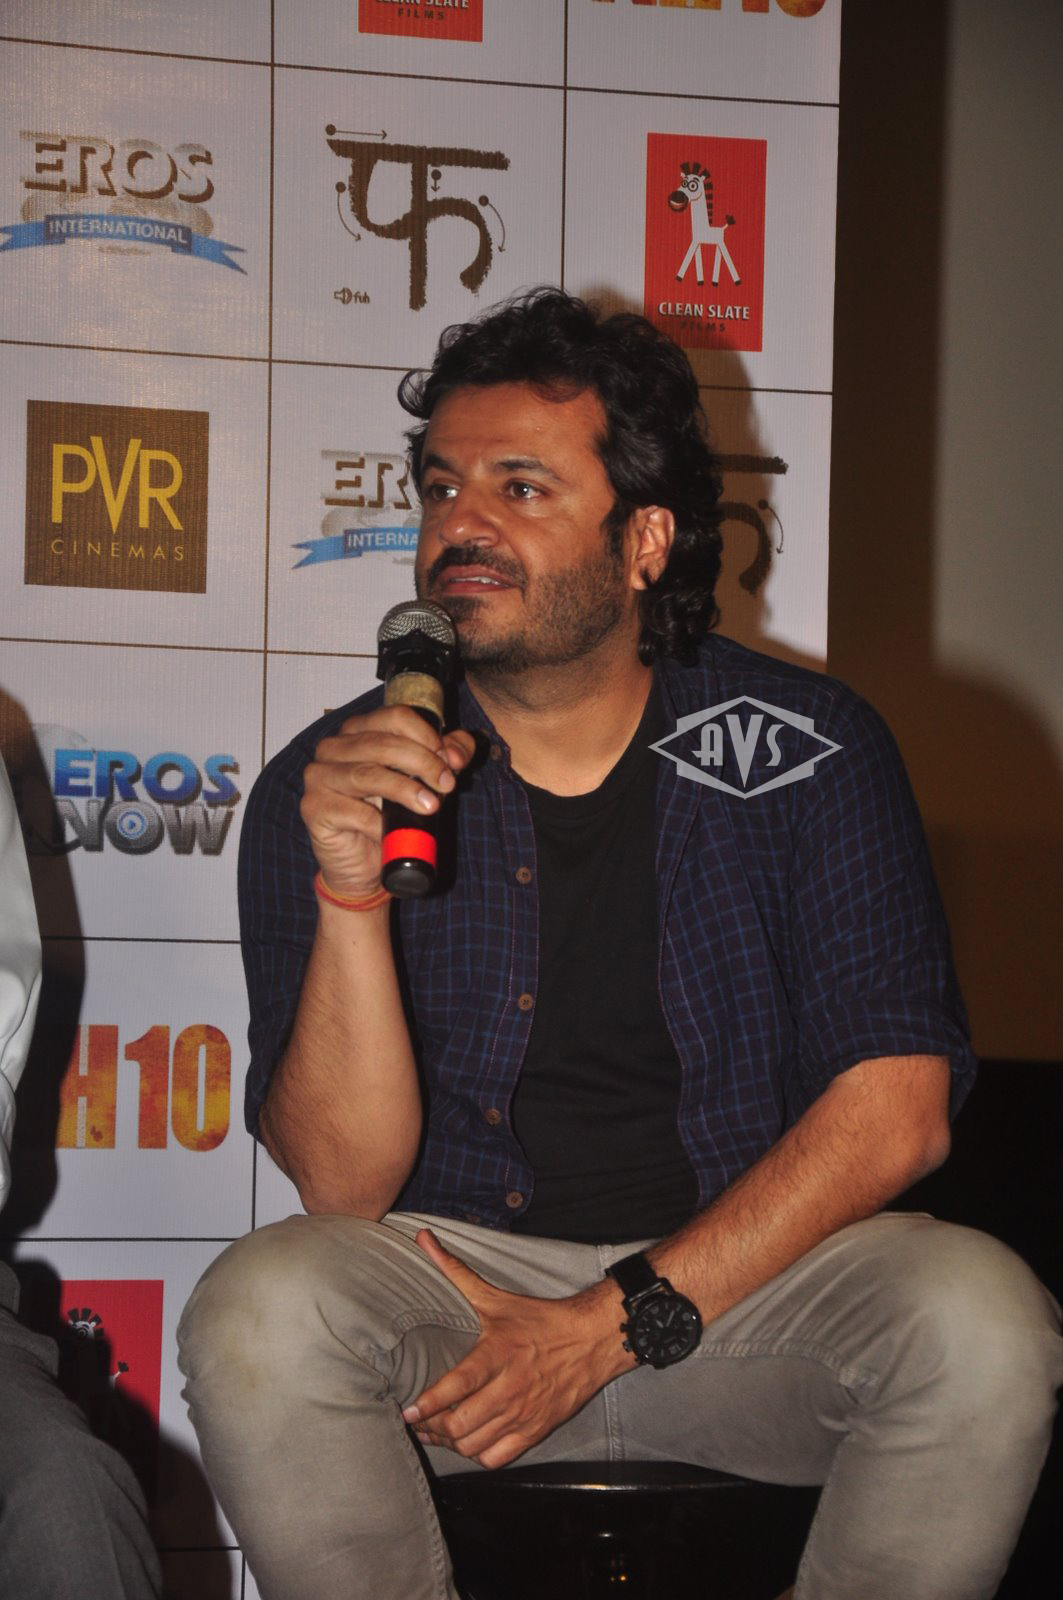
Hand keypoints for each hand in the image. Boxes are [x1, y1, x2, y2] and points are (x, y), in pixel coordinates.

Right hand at [300, 708, 474, 897]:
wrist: (363, 864)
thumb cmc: (389, 817)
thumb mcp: (424, 781)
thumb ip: (446, 757)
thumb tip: (457, 754)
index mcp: (359, 730)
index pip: (395, 717)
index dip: (426, 736)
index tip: (449, 760)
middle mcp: (333, 747)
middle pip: (384, 743)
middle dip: (423, 763)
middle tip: (447, 785)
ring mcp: (319, 776)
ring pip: (368, 774)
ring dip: (405, 789)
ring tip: (431, 805)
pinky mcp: (314, 807)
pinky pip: (353, 811)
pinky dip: (378, 823)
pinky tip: (392, 832)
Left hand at [402, 1229, 633, 1469]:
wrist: (591, 1340)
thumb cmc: (537, 1319)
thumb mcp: (495, 1297)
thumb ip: (454, 1271)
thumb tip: (422, 1239)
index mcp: (499, 1353)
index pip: (460, 1384)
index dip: (431, 1402)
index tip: (409, 1411)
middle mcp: (512, 1387)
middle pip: (463, 1423)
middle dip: (434, 1428)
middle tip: (420, 1421)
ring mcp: (525, 1413)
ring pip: (477, 1445)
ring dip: (452, 1444)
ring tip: (438, 1432)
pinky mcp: (536, 1430)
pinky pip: (498, 1457)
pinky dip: (477, 1455)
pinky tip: (469, 1441)